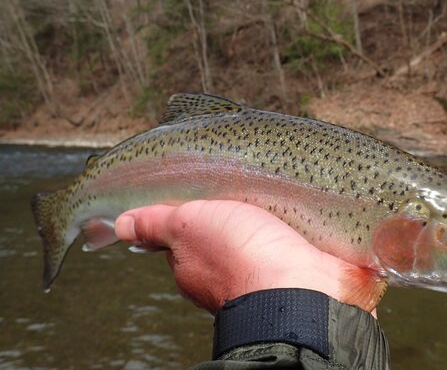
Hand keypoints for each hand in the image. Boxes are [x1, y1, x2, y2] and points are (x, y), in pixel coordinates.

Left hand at [114, 200, 382, 314]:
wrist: (302, 286)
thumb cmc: (238, 256)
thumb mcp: (188, 226)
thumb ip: (155, 224)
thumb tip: (119, 225)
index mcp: (193, 266)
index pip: (182, 235)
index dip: (186, 212)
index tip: (197, 192)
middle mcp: (224, 272)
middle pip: (218, 234)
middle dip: (225, 212)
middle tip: (235, 185)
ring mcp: (261, 268)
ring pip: (253, 235)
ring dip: (258, 216)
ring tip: (265, 191)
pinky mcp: (293, 263)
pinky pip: (283, 238)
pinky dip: (284, 225)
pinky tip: (288, 210)